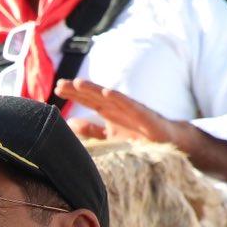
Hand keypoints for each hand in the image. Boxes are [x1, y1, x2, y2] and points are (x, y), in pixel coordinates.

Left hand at [55, 79, 183, 145]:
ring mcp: (131, 110)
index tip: (57, 88)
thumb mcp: (110, 136)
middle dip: (78, 89)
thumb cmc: (138, 138)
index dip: (74, 94)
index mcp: (108, 112)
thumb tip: (70, 123)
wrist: (169, 143)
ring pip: (110, 98)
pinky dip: (119, 98)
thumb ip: (91, 131)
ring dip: (94, 89)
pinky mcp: (145, 116)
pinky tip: (107, 92)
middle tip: (60, 84)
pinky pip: (130, 105)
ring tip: (78, 83)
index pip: (88, 100)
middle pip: (95, 96)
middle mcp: (118, 108)